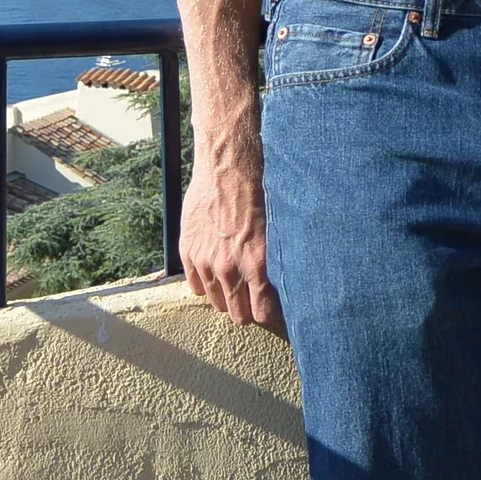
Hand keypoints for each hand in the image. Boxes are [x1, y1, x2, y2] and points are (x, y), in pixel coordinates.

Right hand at [180, 122, 283, 331]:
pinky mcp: (188, 252)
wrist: (229, 165)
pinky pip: (195, 287)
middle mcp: (230, 267)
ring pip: (217, 302)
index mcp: (258, 263)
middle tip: (255, 296)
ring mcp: (206, 261)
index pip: (263, 313)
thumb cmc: (262, 190)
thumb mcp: (281, 226)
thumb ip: (280, 260)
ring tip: (237, 281)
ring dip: (227, 296)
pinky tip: (217, 271)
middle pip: (238, 314)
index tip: (273, 304)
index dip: (268, 311)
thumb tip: (292, 282)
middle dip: (248, 308)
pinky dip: (206, 283)